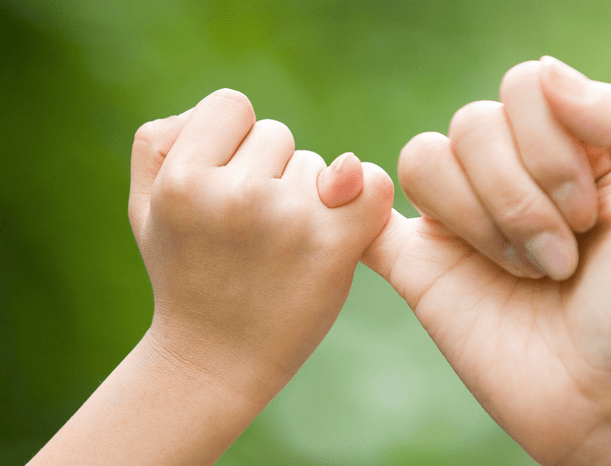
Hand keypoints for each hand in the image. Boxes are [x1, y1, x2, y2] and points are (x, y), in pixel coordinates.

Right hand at [129, 89, 392, 403]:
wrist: (214, 360)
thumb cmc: (184, 272)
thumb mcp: (146, 203)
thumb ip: (163, 137)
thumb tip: (246, 116)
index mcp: (182, 180)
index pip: (231, 105)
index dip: (231, 143)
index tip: (224, 184)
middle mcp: (236, 196)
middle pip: (278, 136)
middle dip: (268, 172)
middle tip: (248, 229)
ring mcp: (287, 221)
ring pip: (321, 165)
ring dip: (307, 197)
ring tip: (277, 248)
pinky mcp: (333, 247)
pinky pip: (371, 185)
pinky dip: (365, 199)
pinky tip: (342, 227)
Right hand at [363, 57, 610, 463]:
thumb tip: (544, 75)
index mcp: (570, 144)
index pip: (526, 88)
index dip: (550, 146)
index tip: (591, 217)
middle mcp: (512, 172)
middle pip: (474, 123)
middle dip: (522, 197)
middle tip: (563, 259)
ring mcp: (462, 216)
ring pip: (427, 157)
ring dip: (481, 220)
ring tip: (525, 272)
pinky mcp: (420, 262)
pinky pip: (368, 208)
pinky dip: (362, 200)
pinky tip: (402, 222)